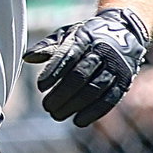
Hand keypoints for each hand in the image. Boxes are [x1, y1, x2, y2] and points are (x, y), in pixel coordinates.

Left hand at [23, 7, 150, 126]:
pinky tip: (78, 121)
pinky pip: (109, 100)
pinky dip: (93, 113)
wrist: (125, 31)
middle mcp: (102, 52)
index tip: (40, 86)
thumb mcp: (67, 34)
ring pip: (93, 90)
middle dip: (61, 94)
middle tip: (46, 106)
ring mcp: (115, 67)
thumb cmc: (87, 36)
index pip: (67, 56)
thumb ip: (47, 46)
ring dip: (74, 106)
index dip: (53, 72)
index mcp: (85, 38)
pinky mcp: (124, 81)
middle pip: (79, 76)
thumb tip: (27, 58)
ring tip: (56, 115)